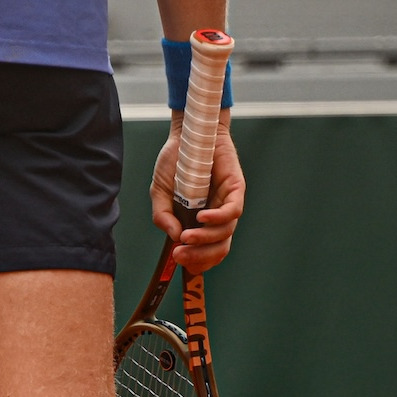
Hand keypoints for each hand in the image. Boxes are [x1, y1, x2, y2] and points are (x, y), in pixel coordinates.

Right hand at [152, 118, 244, 271]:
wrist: (186, 134)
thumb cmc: (175, 162)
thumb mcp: (160, 192)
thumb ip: (163, 215)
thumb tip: (174, 236)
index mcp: (201, 220)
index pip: (207, 250)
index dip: (198, 261)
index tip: (179, 262)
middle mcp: (218, 216)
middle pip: (219, 247)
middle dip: (200, 257)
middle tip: (180, 256)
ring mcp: (228, 203)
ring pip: (225, 232)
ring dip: (205, 238)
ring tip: (186, 237)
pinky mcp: (236, 189)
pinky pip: (232, 211)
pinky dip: (218, 218)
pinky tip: (201, 218)